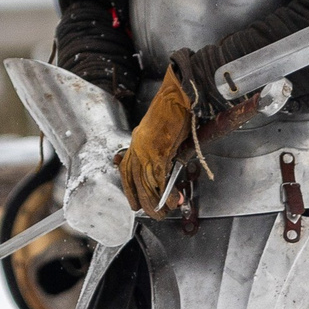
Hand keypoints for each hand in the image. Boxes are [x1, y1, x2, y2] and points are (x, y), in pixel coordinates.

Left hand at [118, 67, 193, 213]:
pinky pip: (159, 178)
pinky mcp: (158, 151)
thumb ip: (165, 154)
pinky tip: (173, 200)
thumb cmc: (177, 111)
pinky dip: (166, 192)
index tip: (136, 203)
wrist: (181, 94)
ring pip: (145, 184)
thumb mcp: (165, 135)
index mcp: (137, 142)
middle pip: (134, 182)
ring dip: (156, 202)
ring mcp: (146, 149)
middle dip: (144, 201)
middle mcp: (137, 147)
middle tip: (154, 213)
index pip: (126, 171)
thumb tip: (172, 174)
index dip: (131, 190)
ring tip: (165, 212)